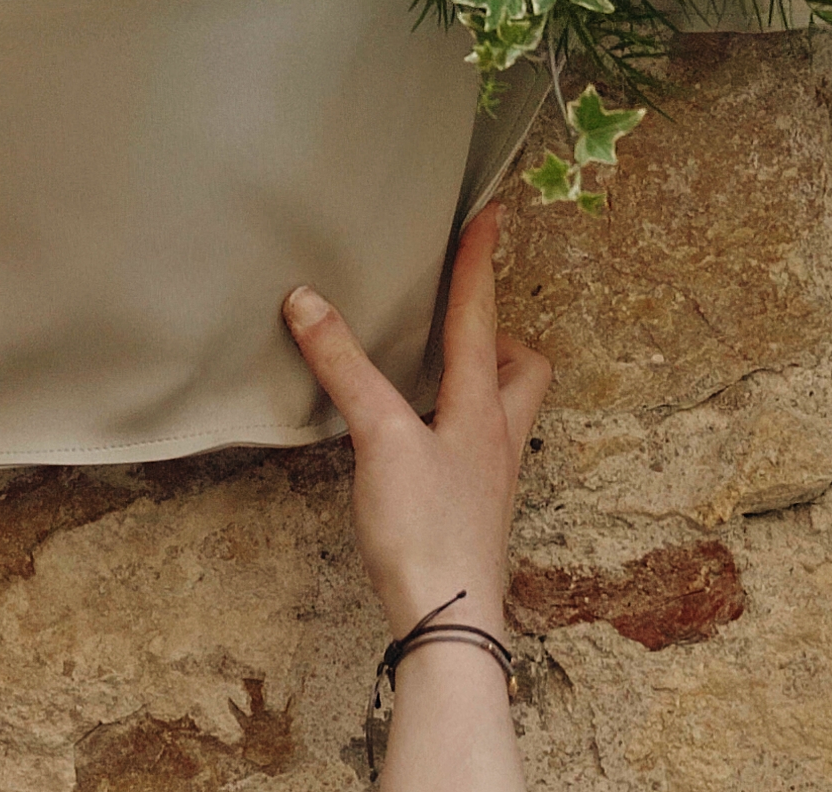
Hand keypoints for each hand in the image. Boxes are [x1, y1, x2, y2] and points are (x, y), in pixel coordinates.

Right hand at [285, 205, 550, 638]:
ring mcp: (488, 479)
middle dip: (502, 334)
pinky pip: (476, 449)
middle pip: (522, 369)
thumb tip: (308, 302)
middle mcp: (496, 437)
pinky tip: (420, 442)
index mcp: (481, 407)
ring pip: (503, 412)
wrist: (449, 620)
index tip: (493, 212)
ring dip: (482, 381)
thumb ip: (345, 369)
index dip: (481, 261)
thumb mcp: (379, 439)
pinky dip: (456, 427)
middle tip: (467, 317)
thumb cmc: (426, 532)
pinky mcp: (471, 512)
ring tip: (438, 372)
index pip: (482, 316)